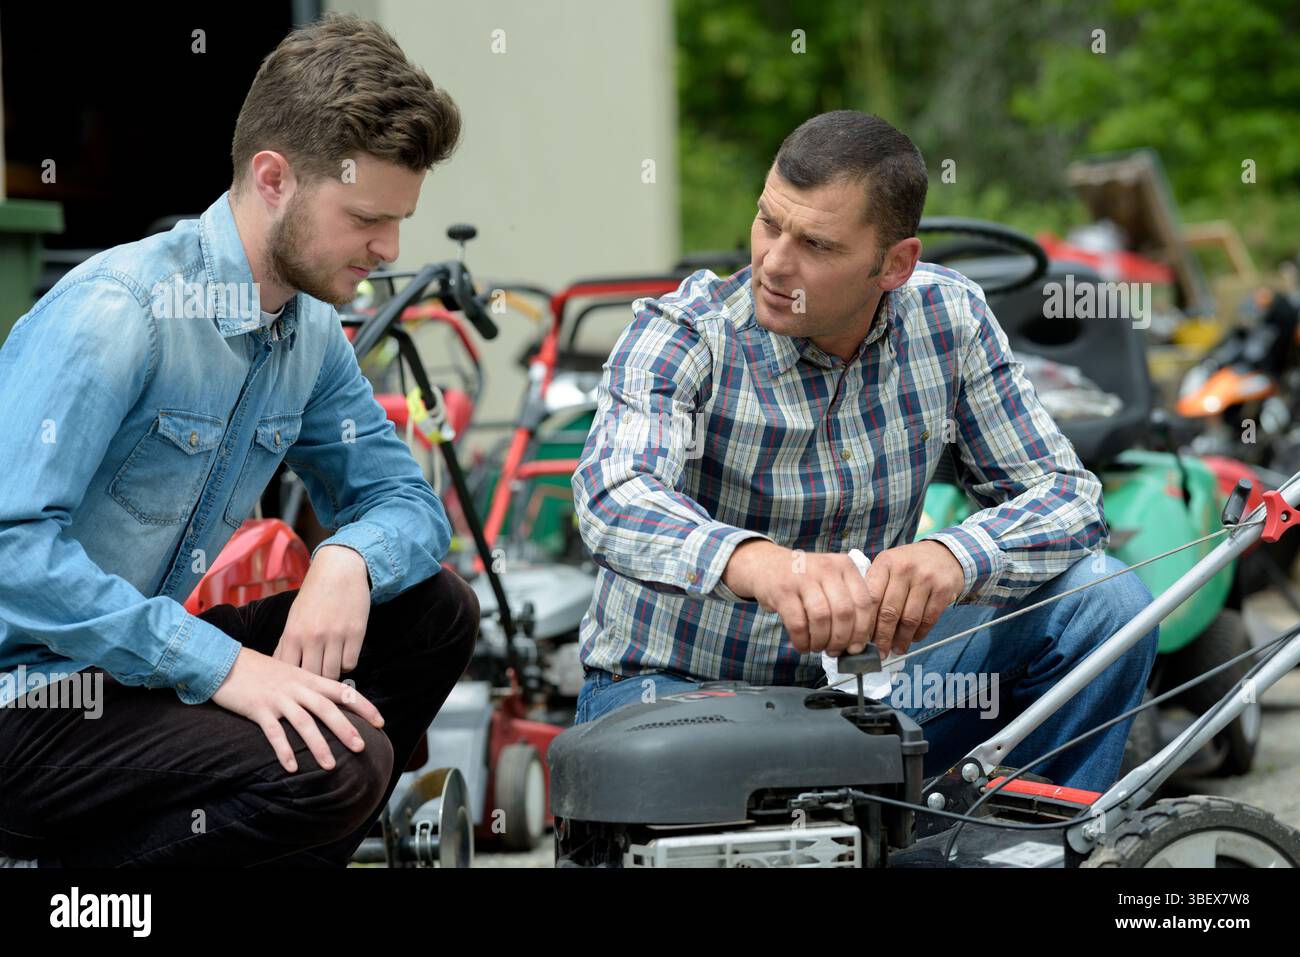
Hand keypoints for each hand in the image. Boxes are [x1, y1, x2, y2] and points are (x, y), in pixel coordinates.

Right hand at [211, 646, 385, 773]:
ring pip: (304, 723)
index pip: (343, 692)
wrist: (226, 662)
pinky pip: (274, 733)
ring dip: (318, 745)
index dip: (364, 707)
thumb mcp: (292, 674)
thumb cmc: (261, 671)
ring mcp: (278, 698)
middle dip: (346, 729)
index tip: (380, 722)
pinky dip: (284, 750)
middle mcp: (297, 688)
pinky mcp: (258, 709)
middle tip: (361, 748)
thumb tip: (335, 700)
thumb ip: (311, 687)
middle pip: (327, 709)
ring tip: (330, 766)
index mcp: (309, 679)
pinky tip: (292, 768)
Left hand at [273, 545, 371, 679]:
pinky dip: (346, 663)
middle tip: (317, 675)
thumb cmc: (314, 594)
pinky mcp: (356, 632)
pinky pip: (350, 663)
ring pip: (333, 673)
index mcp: (293, 633)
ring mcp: (336, 635)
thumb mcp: (294, 616)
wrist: (340, 569)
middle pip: (312, 676)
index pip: (289, 671)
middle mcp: (313, 636)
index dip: (294, 679)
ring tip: (330, 664)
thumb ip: (287, 643)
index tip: (298, 679)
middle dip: (314, 679)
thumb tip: (282, 667)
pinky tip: (343, 654)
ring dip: (332, 672)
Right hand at [723, 540, 873, 655]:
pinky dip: (802, 641)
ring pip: (822, 618)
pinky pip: (798, 623)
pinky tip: (802, 646)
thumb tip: (858, 644)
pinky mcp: (782, 590)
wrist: (765, 565)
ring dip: (821, 641)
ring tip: (818, 648)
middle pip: (844, 612)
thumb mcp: (830, 580)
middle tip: (835, 651)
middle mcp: (826, 568)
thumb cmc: (804, 581)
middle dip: (841, 639)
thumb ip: (847, 603)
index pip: (864, 602)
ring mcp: (803, 577)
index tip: (856, 648)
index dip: (862, 630)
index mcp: (845, 566)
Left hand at [855, 541, 964, 656]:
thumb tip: (861, 624)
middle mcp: (904, 568)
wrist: (944, 553)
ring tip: (897, 649)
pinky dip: (920, 633)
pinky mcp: (943, 590)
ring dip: (902, 639)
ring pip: (909, 618)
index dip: (865, 622)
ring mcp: (926, 579)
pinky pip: (929, 619)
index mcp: (885, 562)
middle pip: (889, 611)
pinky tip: (913, 638)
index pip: (871, 597)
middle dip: (883, 637)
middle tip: (880, 652)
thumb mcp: (888, 565)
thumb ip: (875, 587)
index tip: (862, 639)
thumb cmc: (909, 564)